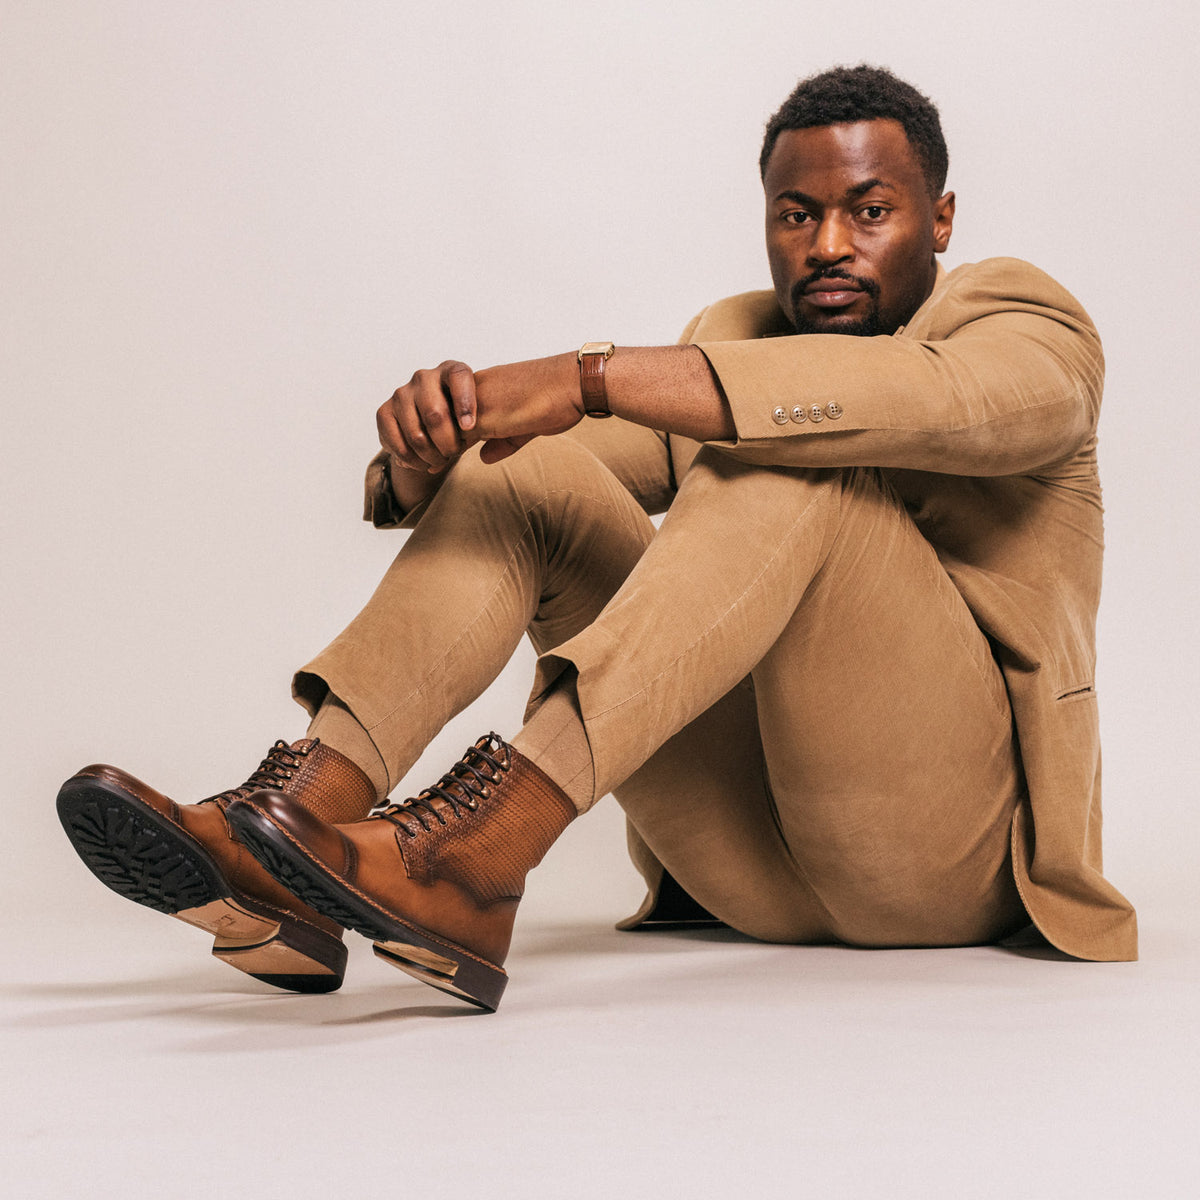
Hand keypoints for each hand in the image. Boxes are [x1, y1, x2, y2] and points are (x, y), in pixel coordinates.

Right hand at [377, 360, 479, 473]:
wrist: (432, 425)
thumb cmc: (461, 419)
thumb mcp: (478, 417)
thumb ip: (481, 423)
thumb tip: (469, 432)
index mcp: (451, 371)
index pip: (459, 377)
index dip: (464, 403)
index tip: (469, 428)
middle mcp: (424, 377)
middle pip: (435, 414)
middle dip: (448, 443)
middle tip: (454, 454)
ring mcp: (401, 393)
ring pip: (417, 435)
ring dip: (431, 456)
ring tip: (440, 461)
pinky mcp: (384, 412)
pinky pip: (396, 443)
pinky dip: (412, 461)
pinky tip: (423, 464)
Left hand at [378, 352, 584, 470]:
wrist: (572, 384)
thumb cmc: (559, 400)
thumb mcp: (528, 424)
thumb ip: (504, 441)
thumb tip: (485, 458)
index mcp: (483, 389)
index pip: (449, 411)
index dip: (437, 434)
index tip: (432, 453)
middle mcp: (473, 391)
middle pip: (434, 415)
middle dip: (425, 440)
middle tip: (421, 463)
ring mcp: (476, 401)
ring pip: (437, 425)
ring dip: (431, 448)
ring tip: (428, 466)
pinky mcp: (483, 415)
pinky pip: (452, 436)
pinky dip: (442, 453)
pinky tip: (435, 466)